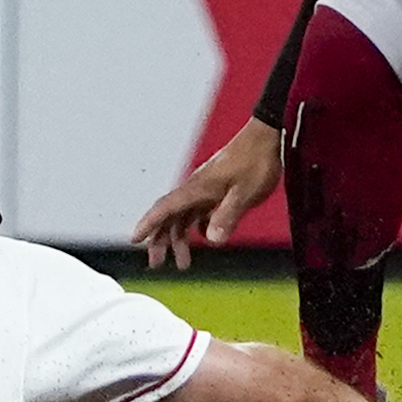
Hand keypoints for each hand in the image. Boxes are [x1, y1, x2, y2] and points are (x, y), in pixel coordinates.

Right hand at [132, 118, 281, 268]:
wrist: (267, 138)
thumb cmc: (256, 160)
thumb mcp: (245, 192)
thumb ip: (228, 215)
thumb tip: (212, 239)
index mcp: (198, 188)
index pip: (165, 207)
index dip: (148, 224)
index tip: (134, 239)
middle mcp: (196, 188)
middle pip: (170, 216)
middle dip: (160, 240)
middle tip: (156, 263)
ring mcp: (206, 189)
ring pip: (184, 216)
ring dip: (179, 238)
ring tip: (183, 262)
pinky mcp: (217, 190)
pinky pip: (198, 212)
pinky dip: (197, 226)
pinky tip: (206, 236)